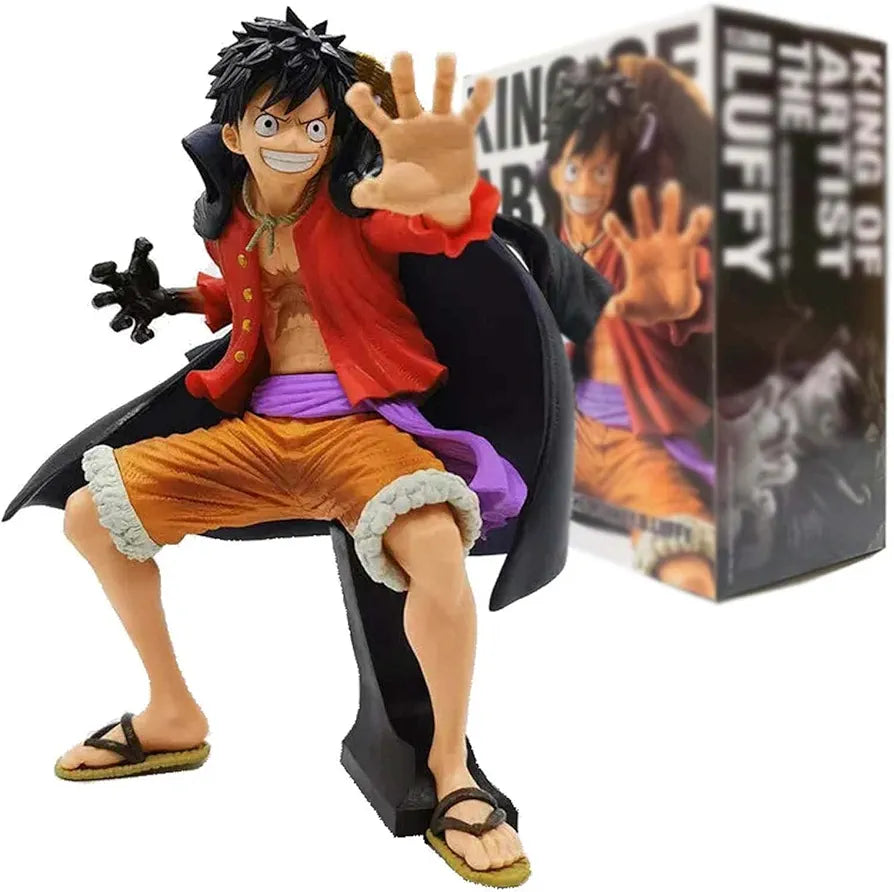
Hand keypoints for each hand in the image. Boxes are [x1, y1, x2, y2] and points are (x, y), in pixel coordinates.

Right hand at [90, 238, 175, 343]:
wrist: (159, 295)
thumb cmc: (144, 277)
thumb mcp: (143, 261)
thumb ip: (142, 250)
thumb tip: (145, 241)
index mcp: (116, 281)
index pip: (97, 277)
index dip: (100, 271)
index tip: (114, 265)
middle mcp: (118, 298)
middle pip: (99, 303)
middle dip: (100, 301)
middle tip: (112, 297)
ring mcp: (129, 311)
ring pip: (115, 324)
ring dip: (119, 323)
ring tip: (129, 319)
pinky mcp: (142, 322)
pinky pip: (137, 335)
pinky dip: (142, 336)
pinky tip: (151, 333)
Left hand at [345, 53, 492, 227]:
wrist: (442, 202)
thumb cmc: (412, 194)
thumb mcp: (387, 196)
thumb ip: (369, 194)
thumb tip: (355, 195)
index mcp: (392, 135)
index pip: (372, 114)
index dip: (363, 101)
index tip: (358, 91)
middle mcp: (414, 122)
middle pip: (405, 91)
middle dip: (403, 73)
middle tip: (401, 55)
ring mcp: (439, 123)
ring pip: (441, 91)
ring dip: (444, 73)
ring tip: (446, 56)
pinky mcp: (462, 129)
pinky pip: (473, 109)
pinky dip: (480, 96)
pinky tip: (486, 81)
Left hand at [602, 181, 711, 325]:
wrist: (668, 309)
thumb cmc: (645, 305)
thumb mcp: (629, 308)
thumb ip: (618, 307)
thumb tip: (611, 310)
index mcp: (633, 254)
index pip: (621, 237)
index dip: (615, 228)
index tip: (608, 217)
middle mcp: (650, 244)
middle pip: (643, 220)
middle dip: (641, 206)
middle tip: (638, 190)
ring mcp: (668, 244)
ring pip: (669, 219)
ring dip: (670, 203)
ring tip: (671, 186)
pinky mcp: (686, 249)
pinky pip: (693, 233)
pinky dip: (699, 222)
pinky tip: (702, 212)